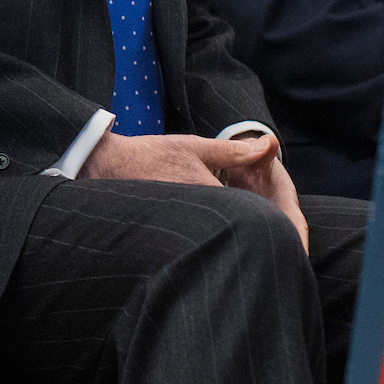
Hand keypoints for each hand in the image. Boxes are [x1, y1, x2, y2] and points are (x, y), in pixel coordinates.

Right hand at [79, 130, 306, 246]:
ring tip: (235, 238)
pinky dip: (205, 236)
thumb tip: (268, 145)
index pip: (248, 210)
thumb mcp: (193, 146)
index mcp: (205, 190)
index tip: (278, 220)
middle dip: (247, 228)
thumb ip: (232, 151)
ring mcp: (180, 226)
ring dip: (226, 233)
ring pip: (215, 235)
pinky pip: (196, 238)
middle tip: (264, 235)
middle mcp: (195, 212)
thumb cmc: (149, 154)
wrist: (105, 167)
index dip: (265, 216)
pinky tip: (208, 232)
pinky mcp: (167, 234)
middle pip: (233, 227)